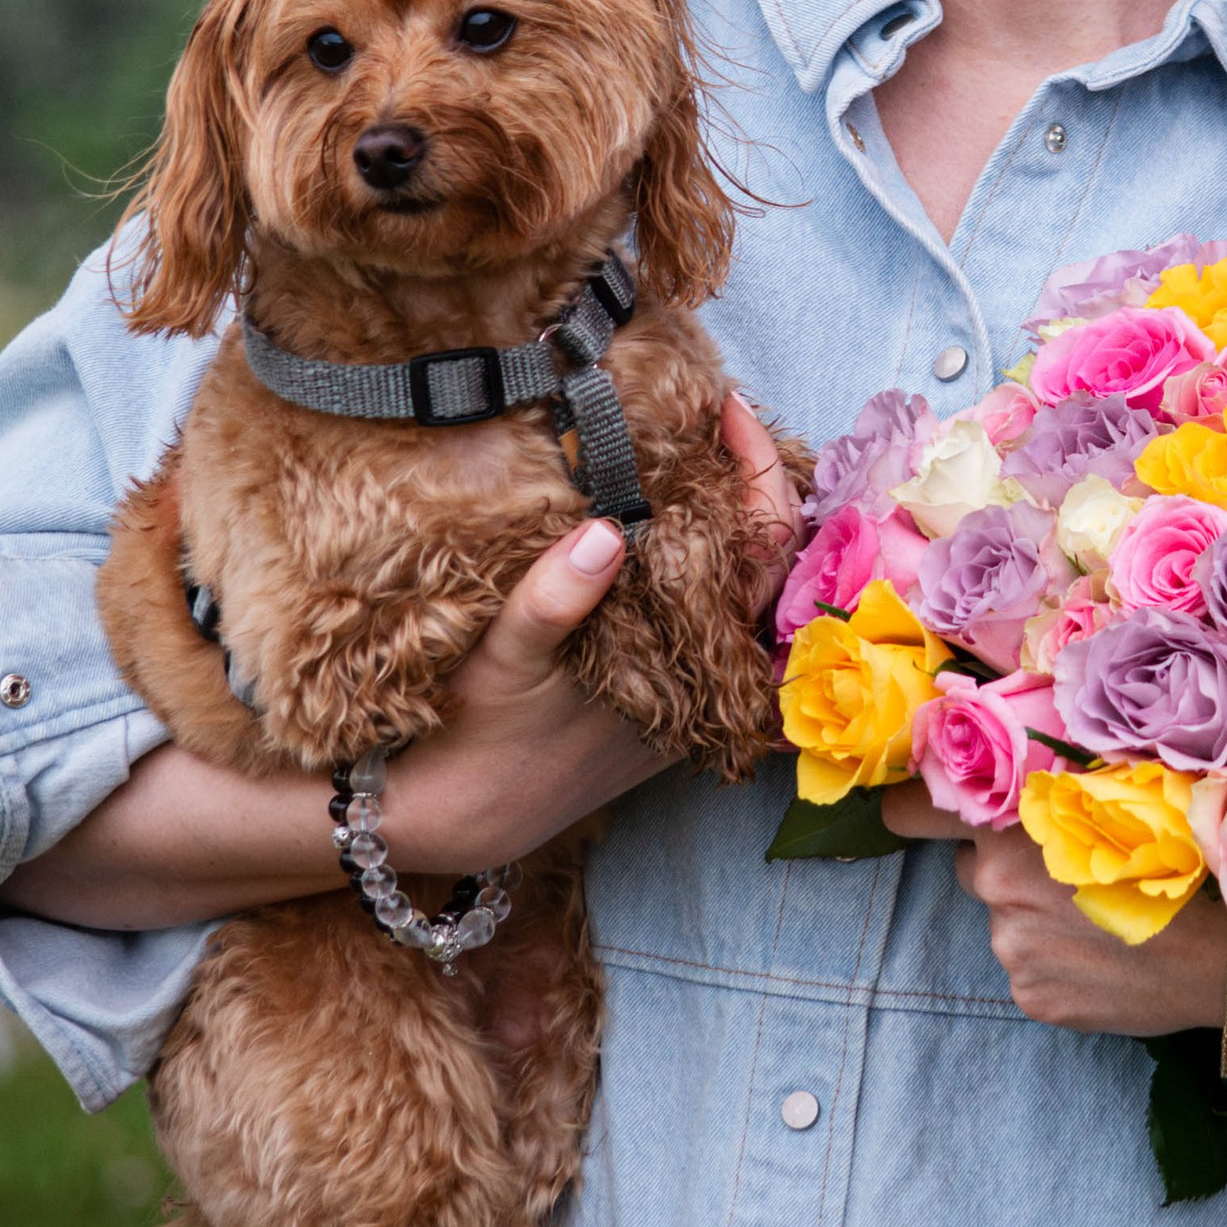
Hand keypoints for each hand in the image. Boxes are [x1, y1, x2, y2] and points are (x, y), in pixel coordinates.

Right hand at [317, 389, 797, 868]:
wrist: (457, 820)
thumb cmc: (473, 736)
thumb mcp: (501, 661)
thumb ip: (552, 599)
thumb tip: (604, 531)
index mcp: (689, 662)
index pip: (762, 545)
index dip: (755, 467)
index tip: (726, 405)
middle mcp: (709, 680)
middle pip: (769, 562)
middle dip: (750, 481)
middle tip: (715, 413)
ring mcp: (693, 689)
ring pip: (745, 588)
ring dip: (731, 517)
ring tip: (700, 446)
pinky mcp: (667, 696)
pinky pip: (712, 612)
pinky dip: (706, 557)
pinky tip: (673, 516)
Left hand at [878, 788, 1226, 1037]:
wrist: (1221, 956)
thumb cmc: (1178, 865)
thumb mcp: (1117, 804)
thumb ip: (1052, 796)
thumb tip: (1009, 787)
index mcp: (1013, 833)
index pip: (924, 813)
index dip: (910, 808)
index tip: (896, 810)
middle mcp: (997, 892)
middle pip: (978, 871)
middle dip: (1008, 870)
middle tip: (1072, 875)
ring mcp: (1012, 950)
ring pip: (1008, 924)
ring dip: (1038, 922)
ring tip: (1103, 922)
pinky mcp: (1031, 997)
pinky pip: (1030, 970)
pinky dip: (1056, 965)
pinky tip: (1103, 960)